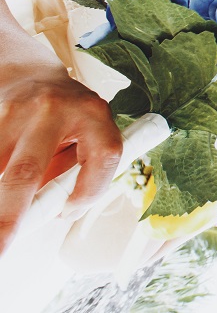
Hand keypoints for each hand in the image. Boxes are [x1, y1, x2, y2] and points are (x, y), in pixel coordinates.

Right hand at [0, 0, 122, 255]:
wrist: (29, 74)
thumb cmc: (65, 121)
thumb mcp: (84, 138)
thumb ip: (73, 173)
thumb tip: (46, 213)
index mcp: (94, 114)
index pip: (103, 156)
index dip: (90, 191)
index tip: (67, 210)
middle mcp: (54, 109)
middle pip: (26, 170)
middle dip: (8, 215)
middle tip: (2, 246)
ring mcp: (15, 109)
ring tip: (4, 219)